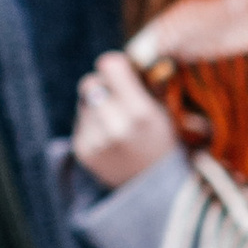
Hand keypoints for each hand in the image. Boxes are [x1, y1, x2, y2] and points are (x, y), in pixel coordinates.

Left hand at [73, 49, 179, 189]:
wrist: (158, 191)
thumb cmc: (166, 143)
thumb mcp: (167, 111)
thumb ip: (148, 84)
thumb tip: (130, 56)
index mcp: (140, 112)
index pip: (109, 64)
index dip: (117, 66)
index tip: (125, 74)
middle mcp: (114, 126)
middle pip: (90, 82)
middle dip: (104, 85)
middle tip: (118, 96)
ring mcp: (95, 141)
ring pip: (85, 102)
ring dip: (98, 106)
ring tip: (117, 122)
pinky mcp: (83, 151)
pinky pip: (80, 122)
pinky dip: (93, 124)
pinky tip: (110, 138)